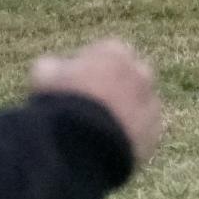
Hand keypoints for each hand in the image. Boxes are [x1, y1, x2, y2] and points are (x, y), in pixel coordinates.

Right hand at [30, 39, 165, 163]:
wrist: (84, 141)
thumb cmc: (61, 102)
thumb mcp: (44, 76)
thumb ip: (52, 67)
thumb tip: (51, 67)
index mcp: (115, 53)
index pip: (105, 53)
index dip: (88, 67)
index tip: (74, 81)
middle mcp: (140, 74)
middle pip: (128, 76)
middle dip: (112, 86)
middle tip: (90, 103)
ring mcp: (150, 103)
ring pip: (138, 104)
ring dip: (123, 112)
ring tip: (97, 128)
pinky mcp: (153, 132)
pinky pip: (142, 132)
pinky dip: (129, 136)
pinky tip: (108, 145)